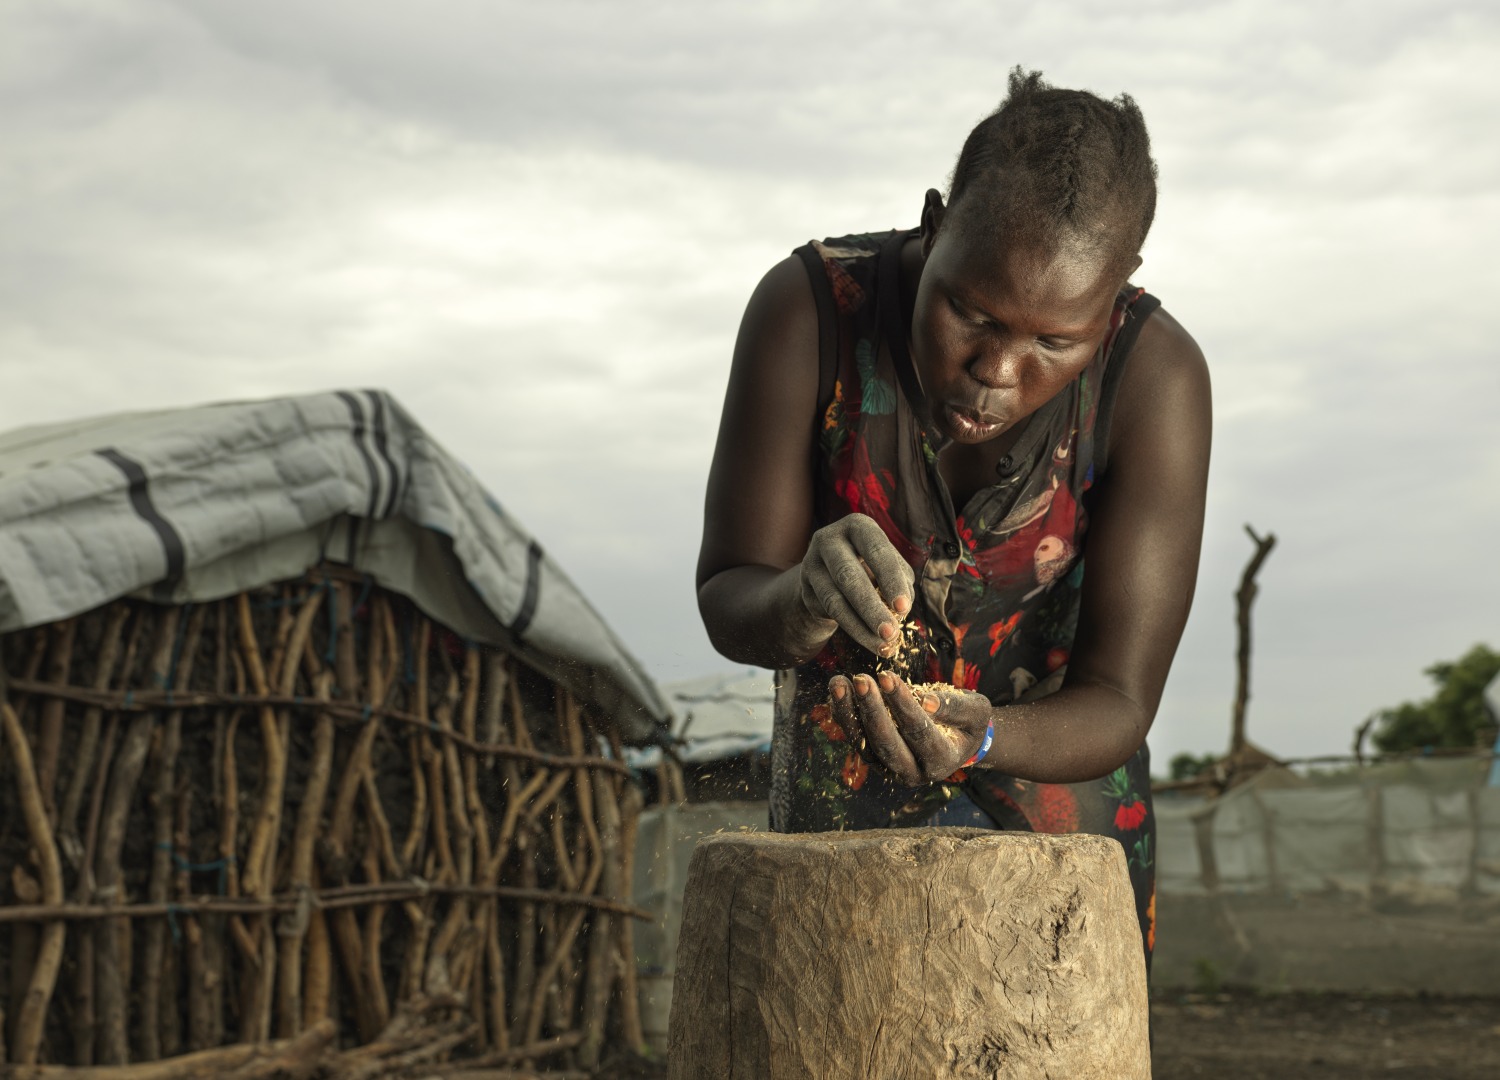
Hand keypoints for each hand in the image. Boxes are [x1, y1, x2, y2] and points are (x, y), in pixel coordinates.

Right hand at [797, 514, 914, 656]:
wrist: (832, 574)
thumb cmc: (872, 567)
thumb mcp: (889, 567)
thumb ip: (900, 582)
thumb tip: (899, 609)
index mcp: (857, 527)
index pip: (876, 550)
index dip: (891, 579)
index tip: (904, 607)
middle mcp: (829, 540)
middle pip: (849, 576)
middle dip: (872, 608)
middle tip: (891, 633)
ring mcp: (811, 564)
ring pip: (835, 600)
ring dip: (860, 627)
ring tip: (882, 645)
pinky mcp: (804, 588)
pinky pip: (828, 613)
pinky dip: (852, 629)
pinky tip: (869, 640)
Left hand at [829, 673, 992, 784]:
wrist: (956, 740)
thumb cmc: (968, 722)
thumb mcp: (976, 711)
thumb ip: (956, 707)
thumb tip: (927, 701)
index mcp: (942, 761)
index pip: (918, 731)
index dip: (902, 704)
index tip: (886, 676)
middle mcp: (914, 772)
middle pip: (887, 743)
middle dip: (872, 710)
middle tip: (861, 679)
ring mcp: (891, 769)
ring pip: (865, 744)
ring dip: (850, 713)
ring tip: (839, 683)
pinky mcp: (875, 760)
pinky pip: (856, 739)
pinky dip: (845, 715)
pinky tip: (839, 690)